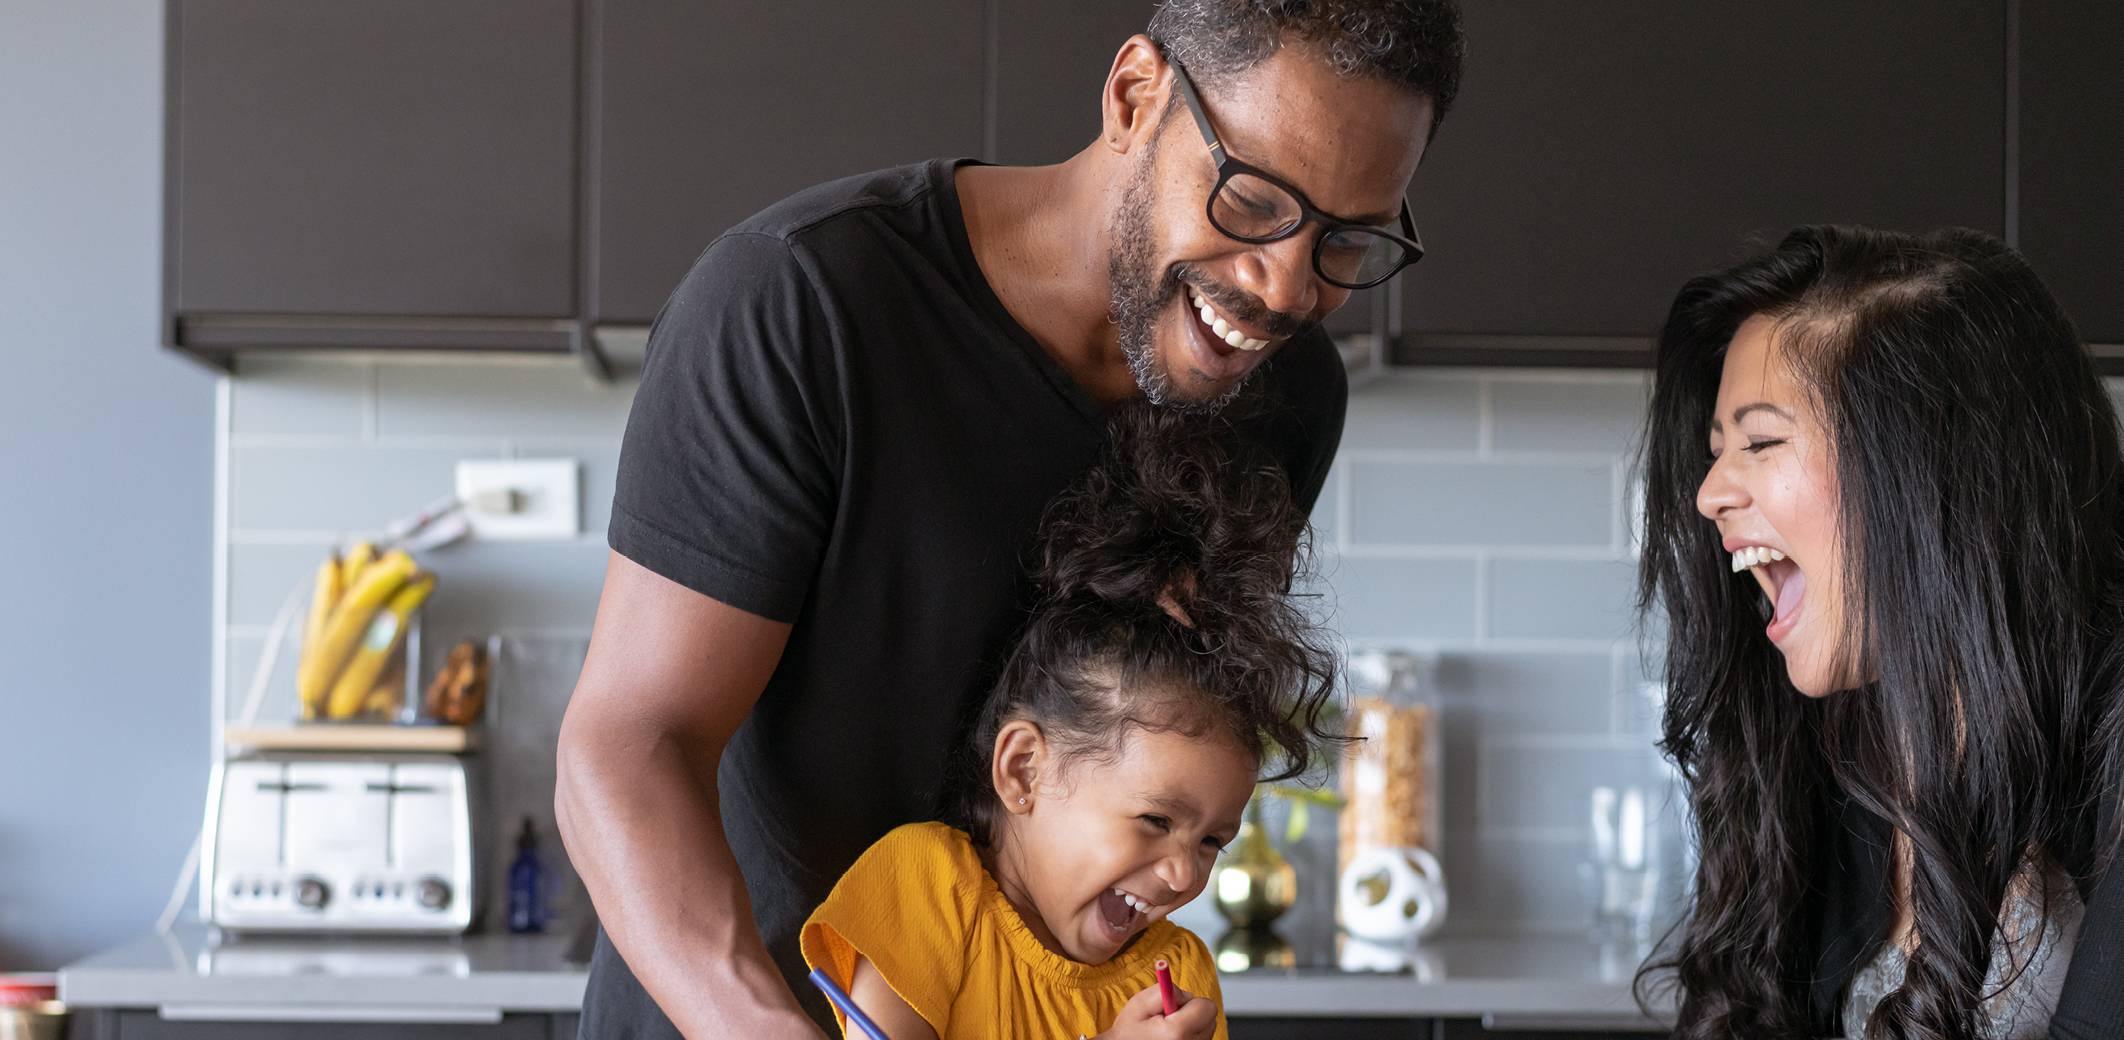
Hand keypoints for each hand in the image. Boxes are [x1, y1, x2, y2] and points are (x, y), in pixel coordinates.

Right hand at [1092, 981, 1217, 1039]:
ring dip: (1191, 1024)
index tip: (1174, 1006)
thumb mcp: (1139, 1004)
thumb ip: (1164, 991)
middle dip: (1193, 1012)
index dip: (1190, 1001)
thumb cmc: (1129, 1032)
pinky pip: (1200, 1038)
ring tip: (1168, 1030)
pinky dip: (1190, 1034)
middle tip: (1170, 1018)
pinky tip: (1172, 1038)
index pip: (1206, 1007)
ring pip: (1206, 1028)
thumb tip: (1184, 994)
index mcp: (1177, 1032)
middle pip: (1210, 1018)